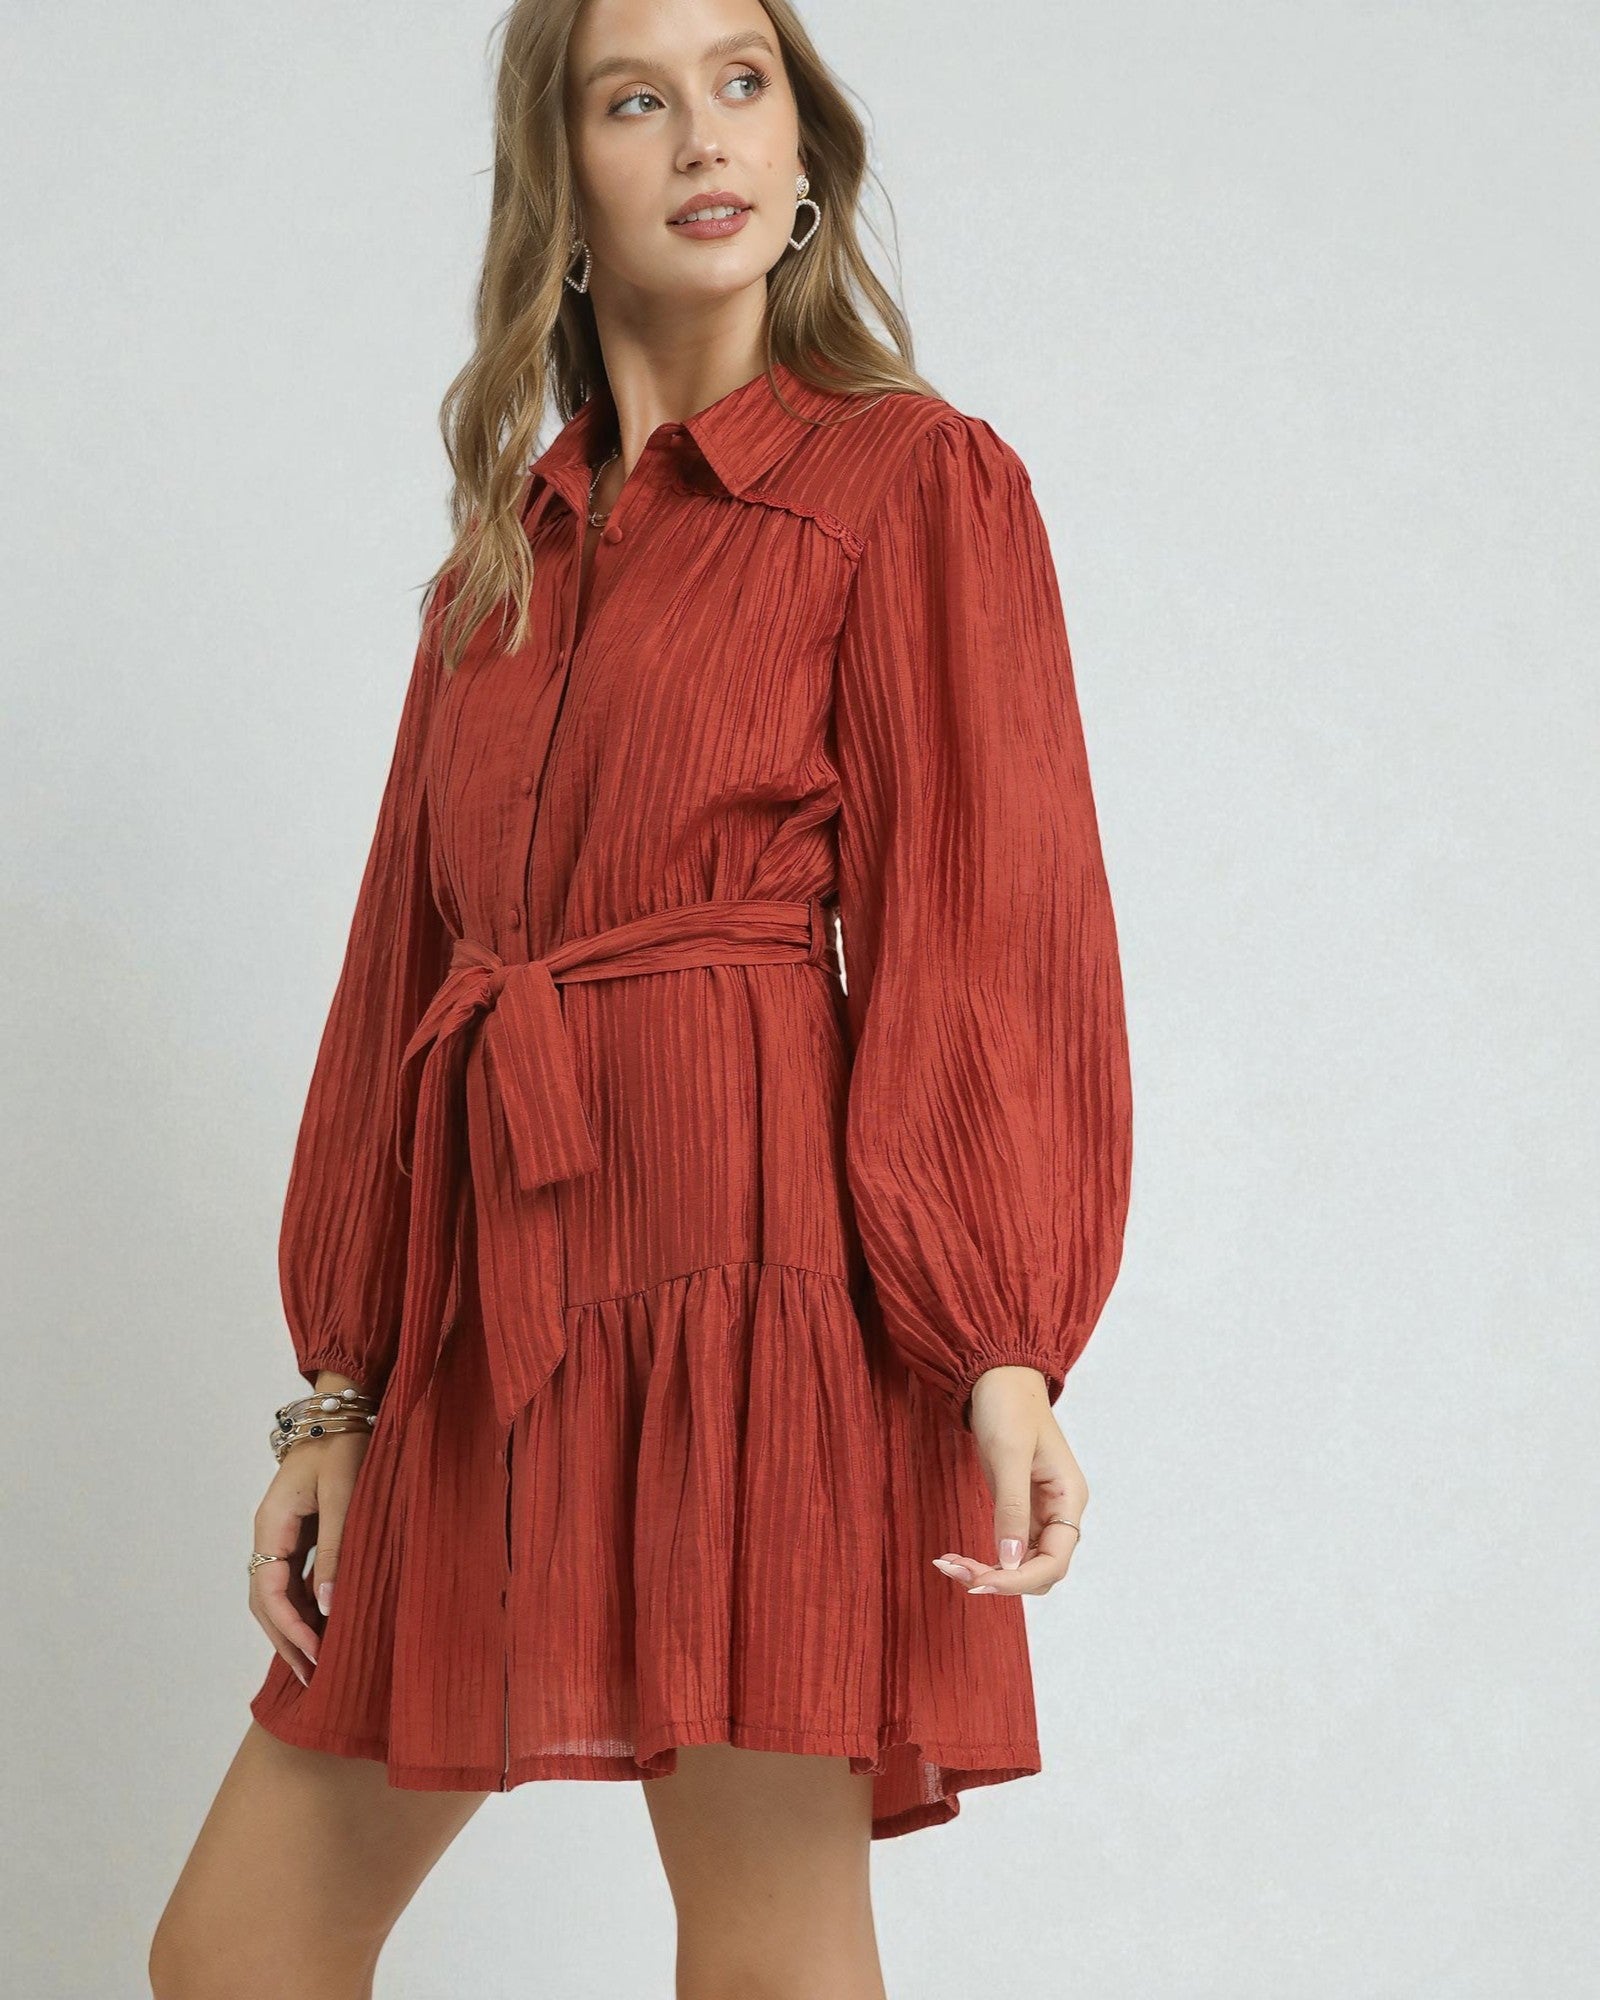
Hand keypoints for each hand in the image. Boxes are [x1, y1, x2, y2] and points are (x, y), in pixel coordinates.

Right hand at [249, 1423, 370, 1685]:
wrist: (343, 1413)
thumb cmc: (345, 1447)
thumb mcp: (344, 1496)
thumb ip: (336, 1548)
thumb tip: (327, 1605)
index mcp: (271, 1525)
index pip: (268, 1591)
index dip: (288, 1629)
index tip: (314, 1656)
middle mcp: (268, 1534)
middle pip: (263, 1600)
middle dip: (284, 1640)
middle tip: (312, 1678)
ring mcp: (280, 1534)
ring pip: (274, 1593)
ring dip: (291, 1628)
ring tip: (314, 1665)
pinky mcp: (297, 1533)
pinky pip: (290, 1579)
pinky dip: (301, 1607)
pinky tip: (319, 1628)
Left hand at [931, 1366, 1087, 1598]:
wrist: (997, 1375)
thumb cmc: (1008, 1405)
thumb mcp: (1008, 1454)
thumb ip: (1012, 1508)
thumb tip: (1011, 1560)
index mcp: (1068, 1497)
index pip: (1055, 1560)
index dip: (1020, 1580)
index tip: (980, 1583)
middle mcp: (1060, 1510)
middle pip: (1042, 1570)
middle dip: (1003, 1580)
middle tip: (957, 1572)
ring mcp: (1039, 1511)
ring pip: (1023, 1564)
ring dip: (992, 1574)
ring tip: (950, 1565)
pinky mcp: (1018, 1507)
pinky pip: (1009, 1548)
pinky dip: (986, 1559)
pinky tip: (957, 1557)